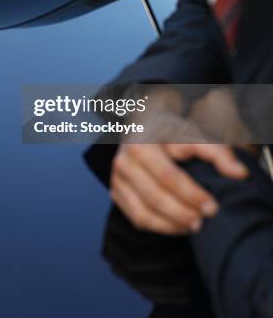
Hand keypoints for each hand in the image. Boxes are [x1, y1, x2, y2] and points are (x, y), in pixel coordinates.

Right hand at [110, 142, 248, 234]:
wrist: (142, 128)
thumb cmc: (169, 134)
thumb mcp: (192, 135)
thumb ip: (218, 152)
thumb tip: (239, 174)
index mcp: (141, 145)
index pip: (167, 177)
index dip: (191, 195)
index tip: (213, 207)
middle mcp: (123, 162)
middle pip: (154, 197)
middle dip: (182, 214)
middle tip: (204, 221)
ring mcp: (117, 179)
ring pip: (143, 213)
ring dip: (171, 225)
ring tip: (193, 226)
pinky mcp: (116, 192)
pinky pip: (136, 218)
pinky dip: (159, 227)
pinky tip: (177, 225)